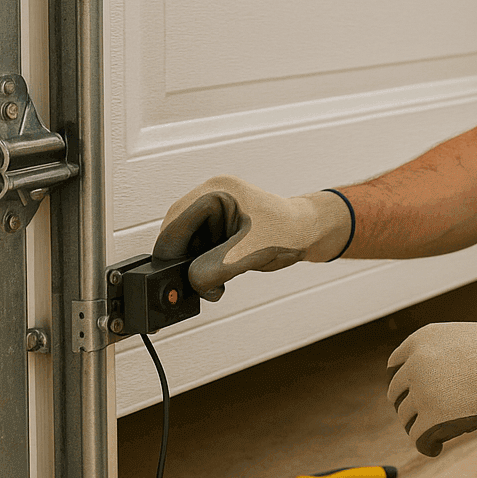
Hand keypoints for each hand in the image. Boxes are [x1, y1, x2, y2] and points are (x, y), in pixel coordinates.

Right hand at [153, 176, 352, 300]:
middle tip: (192, 286)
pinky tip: (216, 279)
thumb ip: (215, 268)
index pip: (175, 222)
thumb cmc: (289, 231)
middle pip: (177, 233)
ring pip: (185, 244)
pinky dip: (202, 267)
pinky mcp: (218, 228)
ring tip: (211, 285)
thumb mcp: (249, 253)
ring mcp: (214, 213)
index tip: (167, 278)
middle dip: (182, 262)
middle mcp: (210, 198)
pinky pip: (198, 249)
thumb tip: (190, 282)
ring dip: (193, 268)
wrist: (308, 233)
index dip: (169, 252)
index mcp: (216, 191)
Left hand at [385, 309, 476, 456]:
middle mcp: (414, 364)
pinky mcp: (431, 417)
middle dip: (409, 407)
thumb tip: (425, 391)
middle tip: (424, 418)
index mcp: (419, 341)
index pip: (394, 368)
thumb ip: (437, 359)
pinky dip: (426, 445)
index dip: (403, 386)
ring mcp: (421, 390)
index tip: (411, 397)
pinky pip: (418, 437)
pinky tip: (435, 448)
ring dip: (419, 426)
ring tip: (435, 432)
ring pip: (406, 418)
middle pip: (396, 395)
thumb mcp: (458, 342)